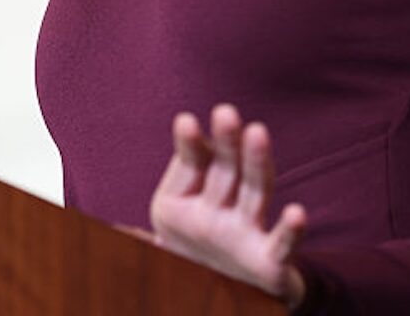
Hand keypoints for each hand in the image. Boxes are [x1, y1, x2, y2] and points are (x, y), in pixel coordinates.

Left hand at [146, 104, 308, 306]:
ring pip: (254, 192)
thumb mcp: (162, 246)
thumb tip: (111, 230)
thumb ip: (140, 239)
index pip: (191, 165)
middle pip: (226, 170)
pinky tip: (298, 212)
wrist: (234, 300)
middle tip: (226, 112)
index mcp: (189, 202)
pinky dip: (290, 231)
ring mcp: (247, 232)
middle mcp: (221, 210)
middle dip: (226, 142)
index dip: (191, 145)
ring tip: (257, 132)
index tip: (185, 122)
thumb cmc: (194, 262)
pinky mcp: (271, 261)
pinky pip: (281, 244)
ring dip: (256, 163)